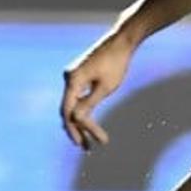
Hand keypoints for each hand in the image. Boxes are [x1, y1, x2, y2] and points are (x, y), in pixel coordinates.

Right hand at [60, 30, 135, 149]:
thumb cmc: (116, 63)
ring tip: (90, 142)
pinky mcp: (79, 75)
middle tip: (86, 149)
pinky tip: (88, 124)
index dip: (75, 129)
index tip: (85, 144)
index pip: (68, 111)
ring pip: (72, 105)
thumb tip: (76, 120)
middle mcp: (68, 78)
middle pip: (68, 110)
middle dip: (77, 130)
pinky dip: (82, 111)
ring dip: (80, 123)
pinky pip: (76, 97)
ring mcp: (73, 76)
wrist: (121, 41)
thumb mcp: (106, 87)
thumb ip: (89, 103)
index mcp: (72, 80)